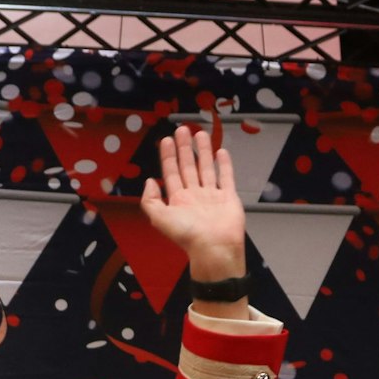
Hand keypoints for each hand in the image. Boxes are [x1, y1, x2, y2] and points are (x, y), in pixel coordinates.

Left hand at [140, 128, 246, 284]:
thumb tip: (149, 182)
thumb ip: (150, 200)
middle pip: (187, 166)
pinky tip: (220, 153)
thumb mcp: (159, 218)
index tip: (166, 140)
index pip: (171, 172)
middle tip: (182, 130)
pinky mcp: (228, 198)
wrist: (215, 247)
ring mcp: (211, 196)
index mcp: (178, 201)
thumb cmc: (189, 237)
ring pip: (206, 168)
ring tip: (199, 135)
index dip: (168, 156)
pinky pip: (226, 177)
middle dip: (184, 148)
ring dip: (202, 151)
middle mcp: (194, 197)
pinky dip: (224, 165)